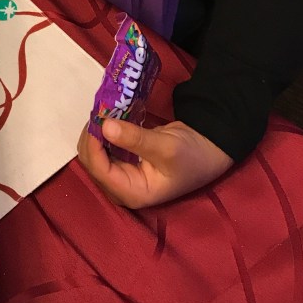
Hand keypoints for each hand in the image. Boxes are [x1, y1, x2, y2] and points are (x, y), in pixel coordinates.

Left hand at [77, 118, 233, 207]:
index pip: (99, 170)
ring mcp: (122, 173)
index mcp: (132, 193)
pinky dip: (103, 131)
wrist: (210, 149)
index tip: (97, 118)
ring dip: (96, 131)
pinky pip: (104, 146)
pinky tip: (109, 116)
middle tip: (101, 109)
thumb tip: (105, 126)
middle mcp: (122, 186)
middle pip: (92, 162)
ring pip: (94, 152)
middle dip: (92, 136)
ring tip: (104, 110)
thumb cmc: (193, 155)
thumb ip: (135, 138)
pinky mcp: (124, 160)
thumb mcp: (167, 147)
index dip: (93, 144)